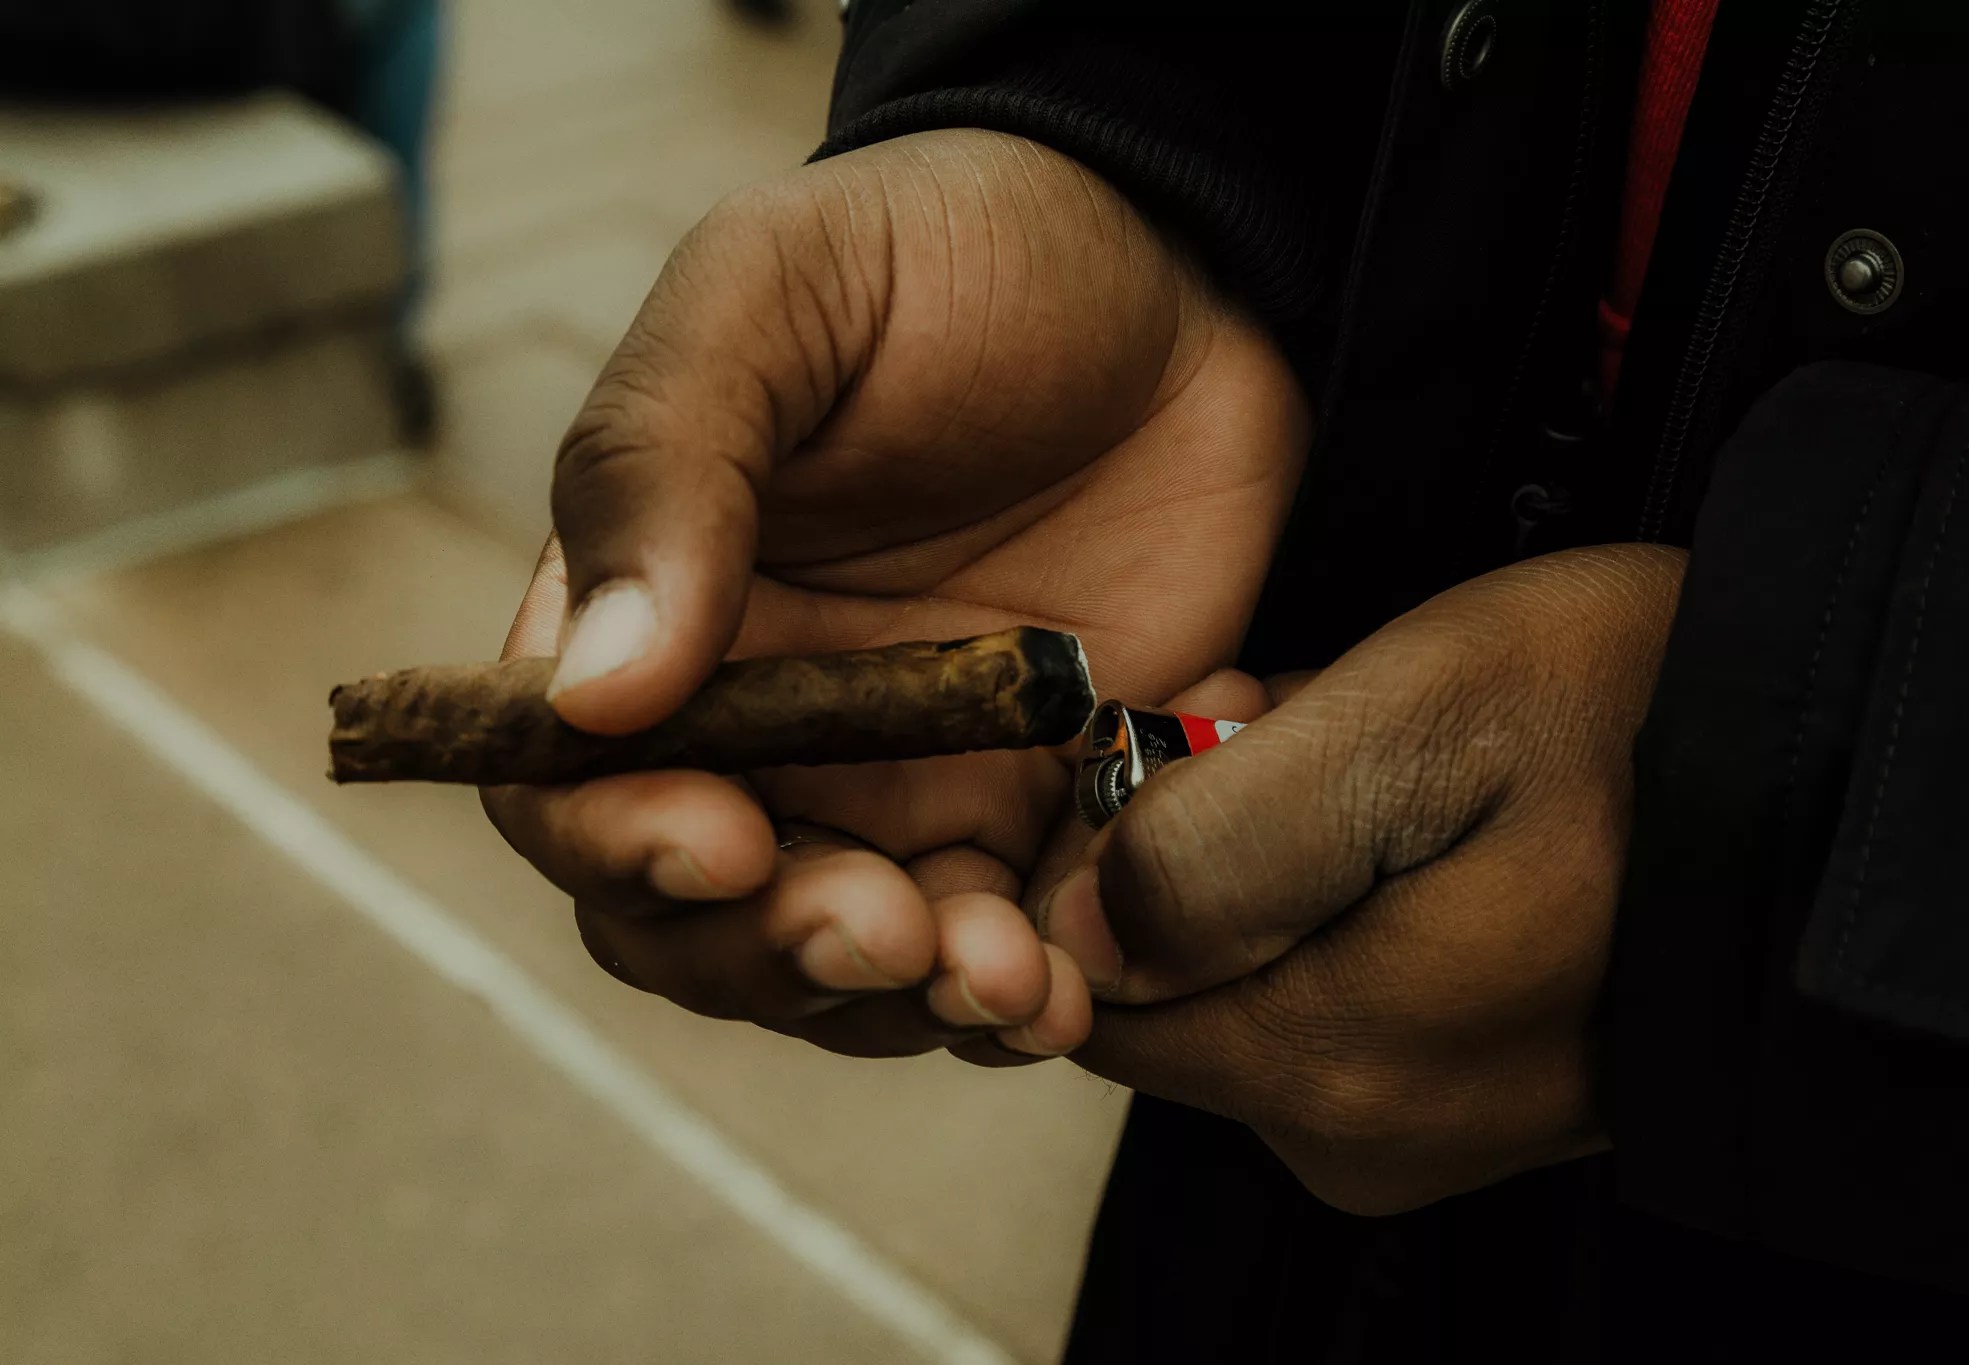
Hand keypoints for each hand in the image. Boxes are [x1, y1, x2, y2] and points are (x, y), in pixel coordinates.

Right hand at [482, 130, 1308, 1061]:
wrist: (1174, 274)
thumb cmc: (951, 252)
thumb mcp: (779, 297)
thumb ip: (667, 469)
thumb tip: (591, 697)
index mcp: (649, 612)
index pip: (564, 787)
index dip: (616, 846)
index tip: (721, 839)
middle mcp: (755, 723)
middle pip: (694, 919)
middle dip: (772, 953)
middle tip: (883, 926)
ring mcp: (895, 783)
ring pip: (847, 967)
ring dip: (905, 1001)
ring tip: (1003, 976)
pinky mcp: (1029, 811)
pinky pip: (1000, 951)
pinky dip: (1024, 997)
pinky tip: (1070, 984)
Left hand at [1036, 545, 1686, 1212]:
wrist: (1837, 777)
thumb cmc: (1639, 722)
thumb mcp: (1411, 725)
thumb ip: (1216, 847)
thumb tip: (1072, 935)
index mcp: (1329, 1065)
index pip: (1086, 985)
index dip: (1110, 843)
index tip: (1212, 732)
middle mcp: (1358, 1135)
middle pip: (1167, 980)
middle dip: (1197, 840)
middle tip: (1296, 714)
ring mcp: (1419, 1128)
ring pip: (1246, 972)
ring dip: (1269, 853)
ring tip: (1378, 750)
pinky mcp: (1466, 1094)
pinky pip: (1332, 988)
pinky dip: (1339, 890)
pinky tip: (1419, 812)